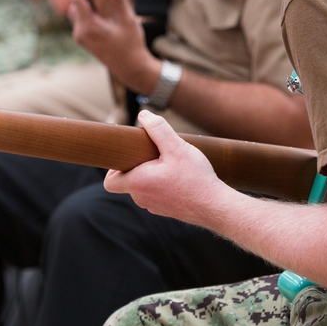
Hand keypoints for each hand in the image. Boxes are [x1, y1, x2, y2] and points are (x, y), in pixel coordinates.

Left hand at [68, 0, 149, 79]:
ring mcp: (80, 37)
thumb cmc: (130, 46)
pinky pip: (80, 19)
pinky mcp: (84, 39)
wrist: (130, 67)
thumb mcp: (127, 19)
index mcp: (88, 28)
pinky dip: (88, 10)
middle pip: (75, 5)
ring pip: (76, 12)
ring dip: (86, 2)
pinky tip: (102, 9)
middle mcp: (80, 32)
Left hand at [103, 110, 223, 223]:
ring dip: (151, 176)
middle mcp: (142, 198)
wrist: (216, 206)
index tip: (128, 156)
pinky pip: (157, 194)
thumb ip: (158, 129)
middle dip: (137, 166)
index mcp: (138, 183)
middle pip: (128, 181)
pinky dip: (163, 185)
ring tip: (170, 165)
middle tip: (155, 154)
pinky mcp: (167, 210)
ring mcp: (154, 207)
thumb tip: (143, 115)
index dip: (113, 168)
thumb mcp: (177, 147)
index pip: (110, 181)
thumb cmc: (195, 178)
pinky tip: (179, 177)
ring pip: (143, 188)